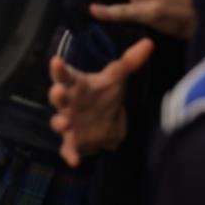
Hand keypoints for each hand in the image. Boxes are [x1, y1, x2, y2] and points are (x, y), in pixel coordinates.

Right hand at [48, 38, 153, 167]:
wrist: (104, 122)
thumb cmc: (102, 94)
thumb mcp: (115, 77)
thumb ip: (129, 61)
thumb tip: (148, 43)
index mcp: (76, 85)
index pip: (65, 74)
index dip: (59, 68)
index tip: (56, 60)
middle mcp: (68, 103)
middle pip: (58, 97)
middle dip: (57, 95)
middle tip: (58, 91)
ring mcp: (69, 122)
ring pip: (59, 121)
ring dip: (59, 122)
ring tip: (65, 123)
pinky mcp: (73, 141)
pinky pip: (68, 148)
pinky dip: (70, 154)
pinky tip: (75, 161)